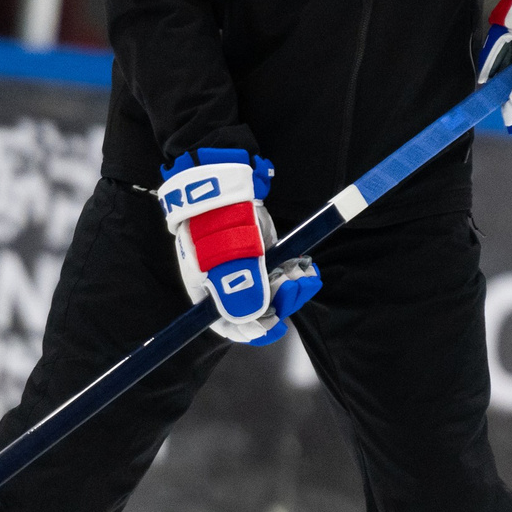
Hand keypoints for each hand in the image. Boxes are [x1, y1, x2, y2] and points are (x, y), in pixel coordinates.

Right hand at [156, 150, 318, 344]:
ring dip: (290, 286)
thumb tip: (255, 320)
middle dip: (278, 302)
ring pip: (271, 289)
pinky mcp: (260, 251)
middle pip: (254, 308)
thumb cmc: (215, 222)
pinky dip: (293, 271)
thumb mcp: (225, 258)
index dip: (250, 330)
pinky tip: (305, 266)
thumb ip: (240, 290)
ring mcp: (243, 265)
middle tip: (295, 288)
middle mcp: (224, 282)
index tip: (274, 326)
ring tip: (303, 274)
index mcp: (206, 290)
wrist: (220, 180)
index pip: (225, 323)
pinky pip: (278, 270)